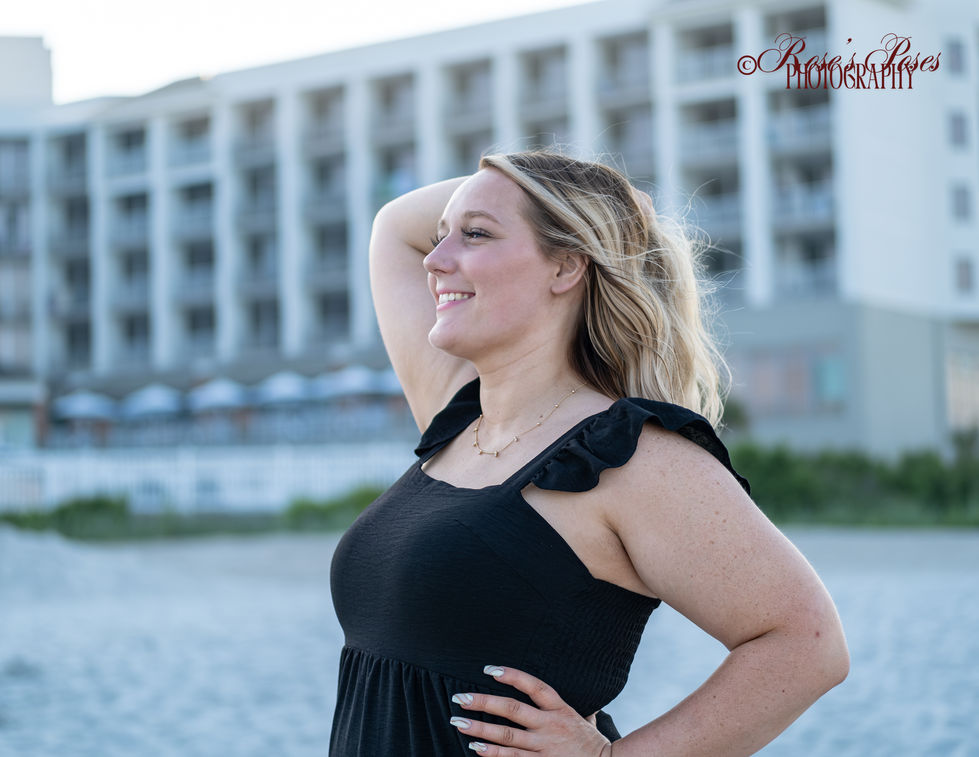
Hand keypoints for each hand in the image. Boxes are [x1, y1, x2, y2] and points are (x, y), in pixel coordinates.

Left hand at [449, 665, 611, 755]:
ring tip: (459, 723)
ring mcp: (544, 748)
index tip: (489, 669)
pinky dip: (493, 754)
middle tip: (460, 698)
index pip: (534, 686)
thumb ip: (578, 706)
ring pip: (507, 737)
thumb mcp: (586, 719)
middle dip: (484, 703)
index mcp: (560, 709)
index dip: (511, 675)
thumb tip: (584, 693)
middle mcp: (550, 726)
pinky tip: (476, 749)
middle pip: (512, 710)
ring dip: (480, 730)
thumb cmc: (594, 744)